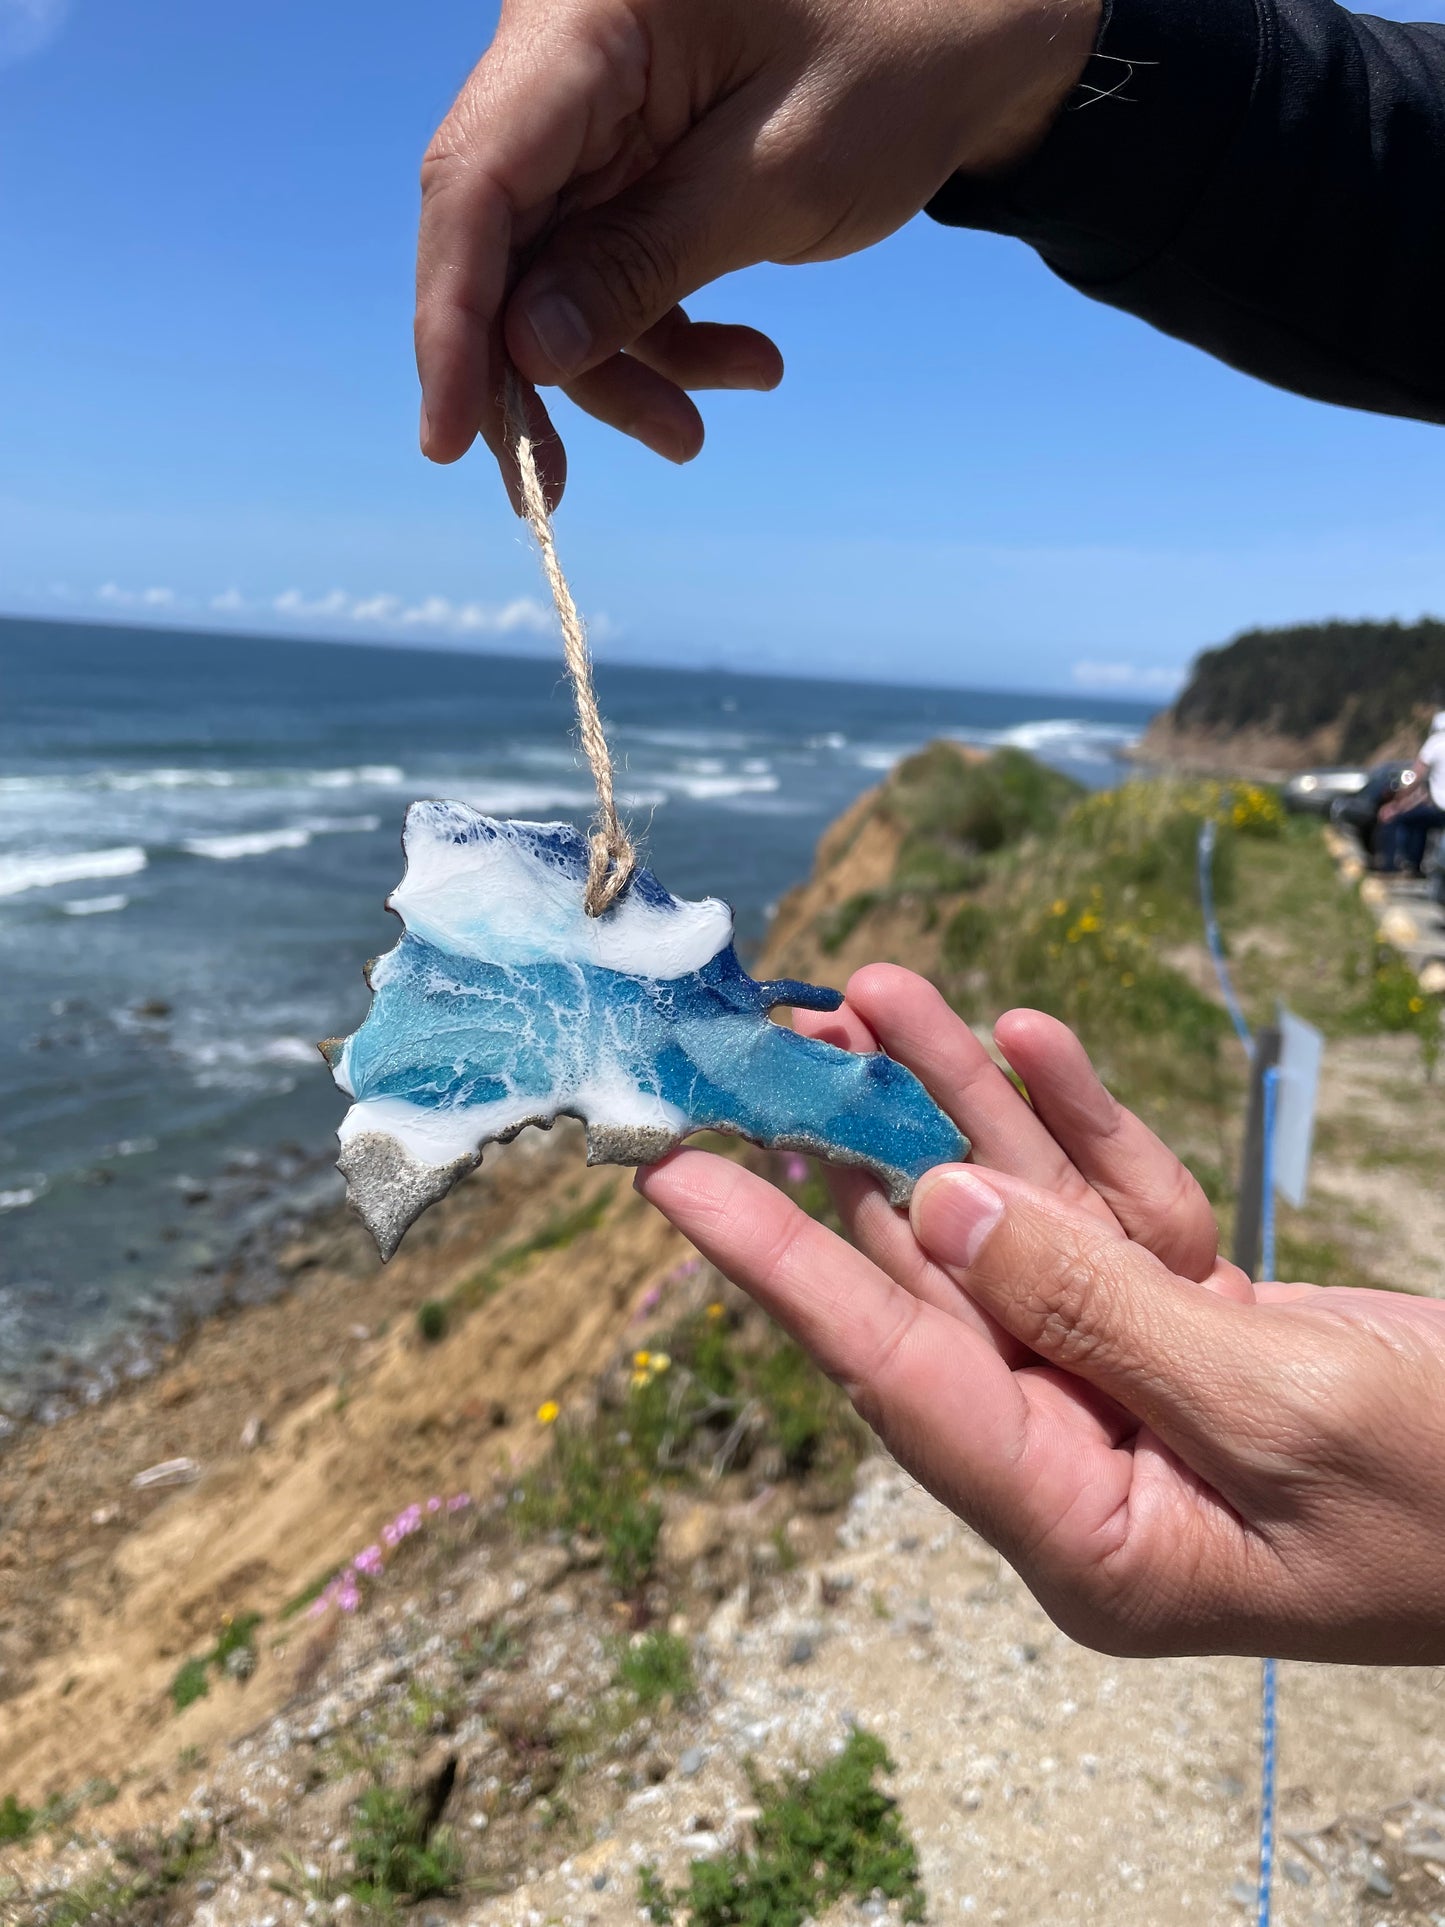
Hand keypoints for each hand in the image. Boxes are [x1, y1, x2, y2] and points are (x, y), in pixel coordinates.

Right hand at [416, 0, 1098, 503]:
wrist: (979, 26)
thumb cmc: (902, 58)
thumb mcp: (779, 175)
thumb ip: (643, 261)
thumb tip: (527, 356)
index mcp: (584, 17)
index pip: (476, 180)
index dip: (450, 320)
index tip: (447, 438)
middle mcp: (564, 54)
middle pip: (495, 237)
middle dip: (531, 368)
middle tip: (556, 483)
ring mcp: (595, 108)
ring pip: (551, 268)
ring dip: (615, 367)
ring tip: (695, 433)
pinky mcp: (630, 155)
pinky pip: (609, 263)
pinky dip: (661, 332)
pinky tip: (742, 367)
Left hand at [638, 964, 1444, 1662]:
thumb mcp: (1280, 1416)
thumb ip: (1099, 1313)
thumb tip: (935, 1211)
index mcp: (1083, 1531)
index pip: (895, 1378)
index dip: (775, 1268)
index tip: (667, 1178)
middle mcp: (1083, 1456)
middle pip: (937, 1281)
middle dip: (859, 1146)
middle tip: (782, 1036)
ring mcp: (1138, 1387)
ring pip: (1017, 1223)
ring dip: (956, 1104)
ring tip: (880, 995)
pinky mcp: (1199, 1327)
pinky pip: (1114, 1214)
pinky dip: (1078, 1127)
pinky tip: (1027, 1038)